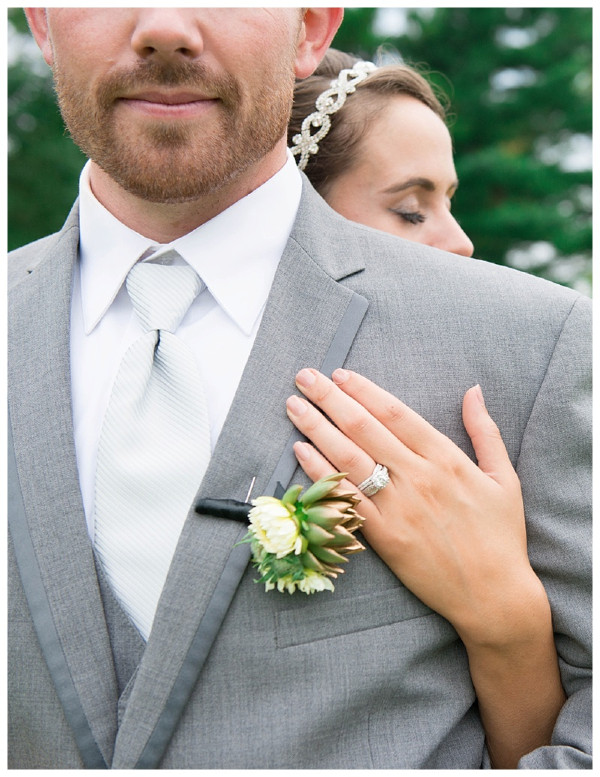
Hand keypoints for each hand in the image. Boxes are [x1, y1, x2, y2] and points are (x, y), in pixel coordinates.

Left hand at [286, 368, 548, 649]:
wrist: (493, 596)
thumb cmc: (500, 536)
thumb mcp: (504, 478)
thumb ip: (485, 431)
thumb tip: (473, 390)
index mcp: (446, 459)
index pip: (395, 413)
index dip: (364, 390)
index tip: (340, 375)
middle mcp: (418, 478)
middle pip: (364, 428)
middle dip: (331, 398)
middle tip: (305, 377)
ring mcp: (398, 507)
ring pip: (349, 458)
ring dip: (317, 427)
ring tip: (294, 405)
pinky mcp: (384, 537)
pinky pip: (344, 499)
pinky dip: (320, 473)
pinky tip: (300, 451)